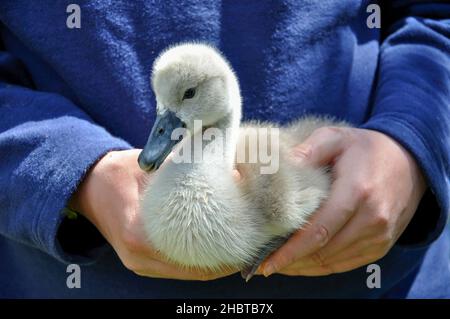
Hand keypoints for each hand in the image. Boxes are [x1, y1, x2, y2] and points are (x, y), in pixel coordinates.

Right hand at [70, 149, 234, 279]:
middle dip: (226, 261)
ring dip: (215, 265)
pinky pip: (177, 269)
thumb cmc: (119, 171)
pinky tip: (217, 251)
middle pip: (194, 270)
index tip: (248, 242)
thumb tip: (232, 174)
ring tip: (240, 251)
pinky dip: (200, 263)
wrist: (89, 185)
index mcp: (139, 233)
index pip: (192, 252)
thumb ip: (189, 171)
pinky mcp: (141, 264)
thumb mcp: (153, 166)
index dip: (224, 250)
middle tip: (252, 248)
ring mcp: (139, 264)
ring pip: (188, 274)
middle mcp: (139, 257)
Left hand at [260, 127, 425, 275]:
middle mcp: (372, 219)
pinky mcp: (381, 245)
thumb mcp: (335, 138)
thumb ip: (308, 150)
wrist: (409, 161)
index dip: (290, 251)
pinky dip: (321, 267)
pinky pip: (346, 264)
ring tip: (278, 264)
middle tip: (263, 263)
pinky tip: (302, 263)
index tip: (266, 262)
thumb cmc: (365, 148)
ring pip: (333, 262)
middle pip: (323, 251)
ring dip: (303, 267)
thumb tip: (280, 166)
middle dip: (291, 261)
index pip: (318, 231)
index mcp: (357, 192)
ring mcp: (379, 236)